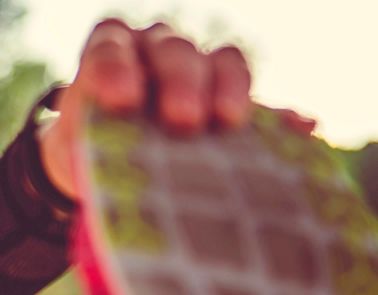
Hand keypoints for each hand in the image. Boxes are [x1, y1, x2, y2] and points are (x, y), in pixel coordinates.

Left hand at [36, 19, 316, 202]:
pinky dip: (281, 115)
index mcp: (110, 51)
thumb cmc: (86, 151)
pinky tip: (302, 128)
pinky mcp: (234, 98)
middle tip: (182, 120)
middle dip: (180, 81)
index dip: (116, 66)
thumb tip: (93, 155)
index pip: (111, 46)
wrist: (111, 165)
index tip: (122, 100)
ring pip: (222, 61)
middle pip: (173, 49)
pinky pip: (264, 104)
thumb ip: (87, 143)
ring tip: (230, 121)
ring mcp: (201, 68)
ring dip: (229, 87)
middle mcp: (156, 47)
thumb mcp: (75, 147)